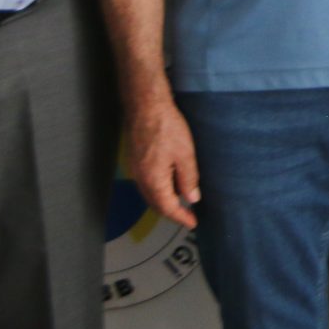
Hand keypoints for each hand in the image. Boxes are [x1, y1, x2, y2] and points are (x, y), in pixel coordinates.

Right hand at [126, 99, 200, 229]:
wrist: (145, 106)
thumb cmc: (166, 127)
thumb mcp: (185, 155)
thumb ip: (188, 179)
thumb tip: (192, 198)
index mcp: (153, 181)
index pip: (167, 208)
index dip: (181, 217)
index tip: (192, 223)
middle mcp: (141, 179)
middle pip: (156, 203)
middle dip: (172, 211)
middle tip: (188, 215)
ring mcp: (135, 169)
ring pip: (150, 193)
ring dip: (165, 200)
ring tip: (182, 200)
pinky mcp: (135, 159)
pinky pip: (146, 182)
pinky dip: (158, 188)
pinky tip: (170, 182)